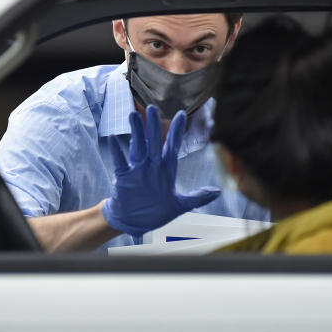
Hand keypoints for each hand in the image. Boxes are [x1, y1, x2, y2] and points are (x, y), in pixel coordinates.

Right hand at [101, 105, 220, 236]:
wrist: (134, 223)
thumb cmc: (156, 212)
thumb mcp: (180, 206)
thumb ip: (197, 198)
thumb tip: (217, 191)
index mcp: (166, 170)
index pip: (172, 147)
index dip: (176, 132)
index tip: (181, 115)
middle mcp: (152, 166)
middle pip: (154, 142)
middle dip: (154, 125)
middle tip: (153, 108)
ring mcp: (137, 171)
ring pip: (138, 148)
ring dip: (136, 133)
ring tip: (134, 116)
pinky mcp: (124, 178)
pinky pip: (120, 162)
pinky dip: (117, 152)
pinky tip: (113, 139)